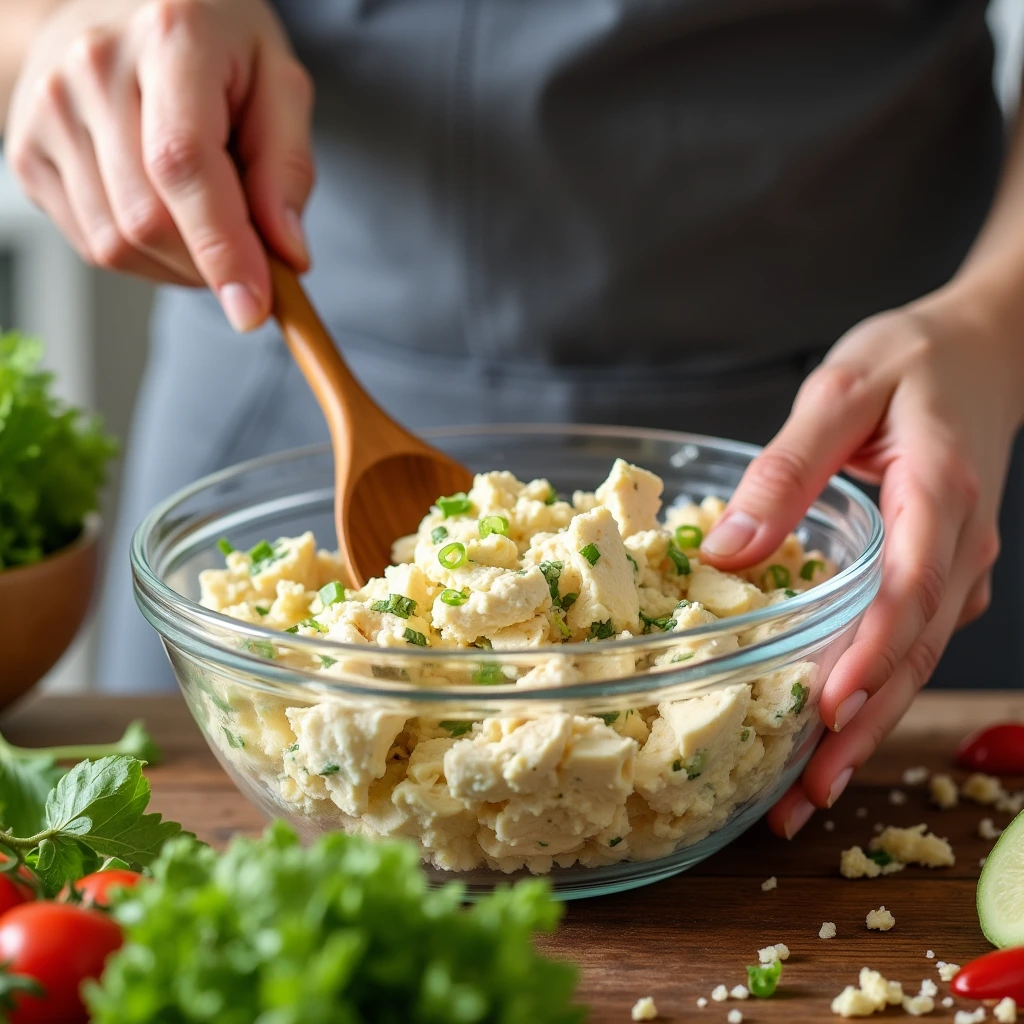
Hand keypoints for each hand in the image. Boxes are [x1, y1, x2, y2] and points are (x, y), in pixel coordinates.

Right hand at [5, 0, 313, 329]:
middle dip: (210, 266)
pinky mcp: (27, 152)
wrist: (121, 6)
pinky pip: (93, 244)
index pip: (185, 164)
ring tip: (207, 226)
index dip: (222, 247)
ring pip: (117, 243)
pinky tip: (167, 218)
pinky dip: (144, 257)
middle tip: (250, 255)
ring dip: (179, 267)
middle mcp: (93, 67)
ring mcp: (48, 111)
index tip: (254, 308)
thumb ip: (288, 167)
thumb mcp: (278, 82)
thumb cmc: (215, 46)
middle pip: (148, 218)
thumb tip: (288, 254)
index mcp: (170, 38)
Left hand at [699, 286, 1023, 836]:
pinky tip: (837, 724)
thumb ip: (787, 468)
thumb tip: (728, 549)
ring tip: (811, 789)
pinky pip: (914, 639)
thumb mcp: (839, 393)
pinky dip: (878, 688)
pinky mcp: (941, 572)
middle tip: (806, 792)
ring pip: (917, 659)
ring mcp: (957, 565)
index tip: (830, 705)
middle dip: (862, 725)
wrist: (980, 349)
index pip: (910, 590)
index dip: (872, 653)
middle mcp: (959, 545)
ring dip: (868, 725)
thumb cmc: (910, 361)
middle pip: (915, 650)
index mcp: (940, 495)